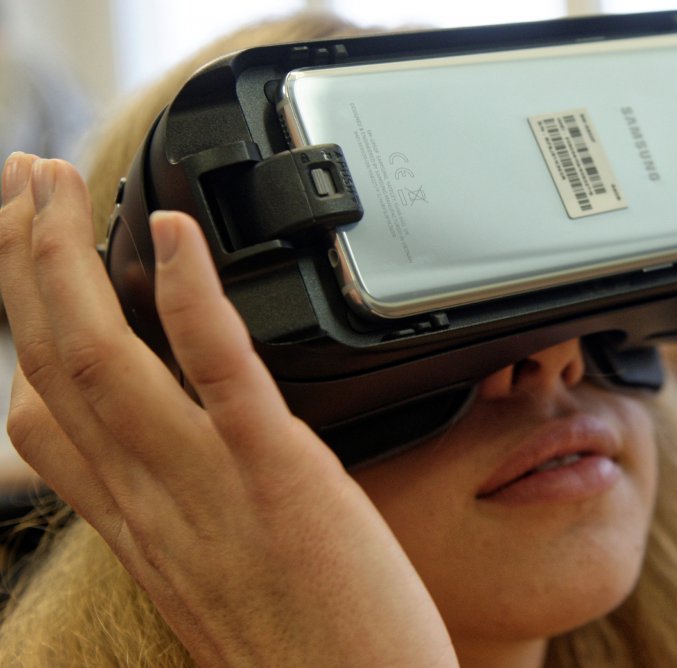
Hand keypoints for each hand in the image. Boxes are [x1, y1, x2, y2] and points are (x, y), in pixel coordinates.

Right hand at [0, 153, 456, 666]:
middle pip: (52, 365)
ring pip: (102, 356)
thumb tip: (177, 466)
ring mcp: (205, 486)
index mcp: (139, 526)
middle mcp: (150, 503)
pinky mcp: (277, 474)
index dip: (19, 331)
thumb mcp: (216, 582)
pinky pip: (217, 368)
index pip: (42, 422)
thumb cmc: (309, 650)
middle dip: (22, 265)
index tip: (20, 267)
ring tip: (54, 182)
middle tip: (22, 183)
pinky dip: (186, 292)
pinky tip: (172, 230)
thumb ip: (185, 515)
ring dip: (65, 257)